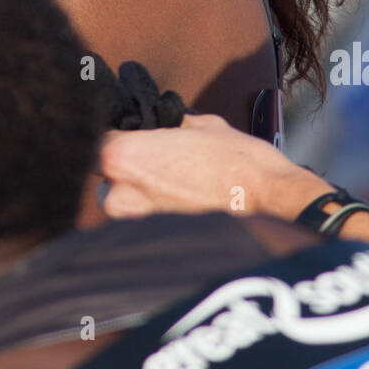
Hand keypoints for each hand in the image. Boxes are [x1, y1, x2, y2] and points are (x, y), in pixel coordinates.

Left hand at [98, 114, 324, 221]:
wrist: (271, 206)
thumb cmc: (239, 164)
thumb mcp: (201, 124)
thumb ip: (167, 123)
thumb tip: (159, 122)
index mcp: (123, 156)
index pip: (98, 138)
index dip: (118, 133)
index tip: (132, 131)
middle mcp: (119, 194)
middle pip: (106, 173)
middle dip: (128, 166)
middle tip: (160, 159)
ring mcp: (135, 226)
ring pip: (122, 201)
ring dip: (140, 192)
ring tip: (177, 184)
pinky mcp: (153, 247)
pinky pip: (143, 222)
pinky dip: (157, 213)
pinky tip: (185, 203)